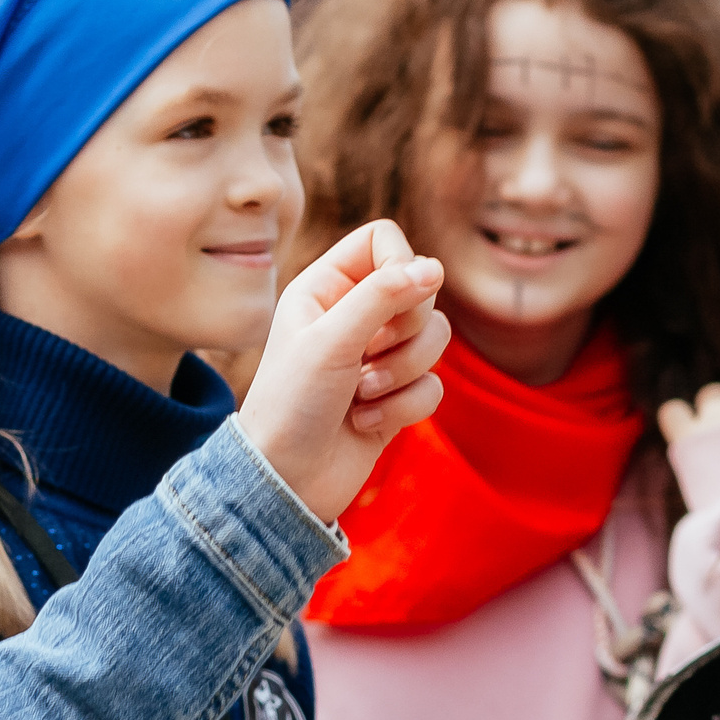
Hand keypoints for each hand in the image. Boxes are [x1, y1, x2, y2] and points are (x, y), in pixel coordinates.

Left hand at [237, 221, 450, 520]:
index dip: (400, 263)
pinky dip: (404, 407)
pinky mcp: (396, 395)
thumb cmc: (292, 405)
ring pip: (435, 338)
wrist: (284, 480)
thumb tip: (434, 268)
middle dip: (404, 330)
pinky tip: (365, 424)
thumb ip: (383, 296)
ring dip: (403, 372)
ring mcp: (377, 355)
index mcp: (325, 287)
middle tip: (366, 356)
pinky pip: (433, 385)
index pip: (384, 239)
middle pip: (420, 289)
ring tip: (361, 394)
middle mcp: (353, 314)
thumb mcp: (331, 340)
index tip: (394, 297)